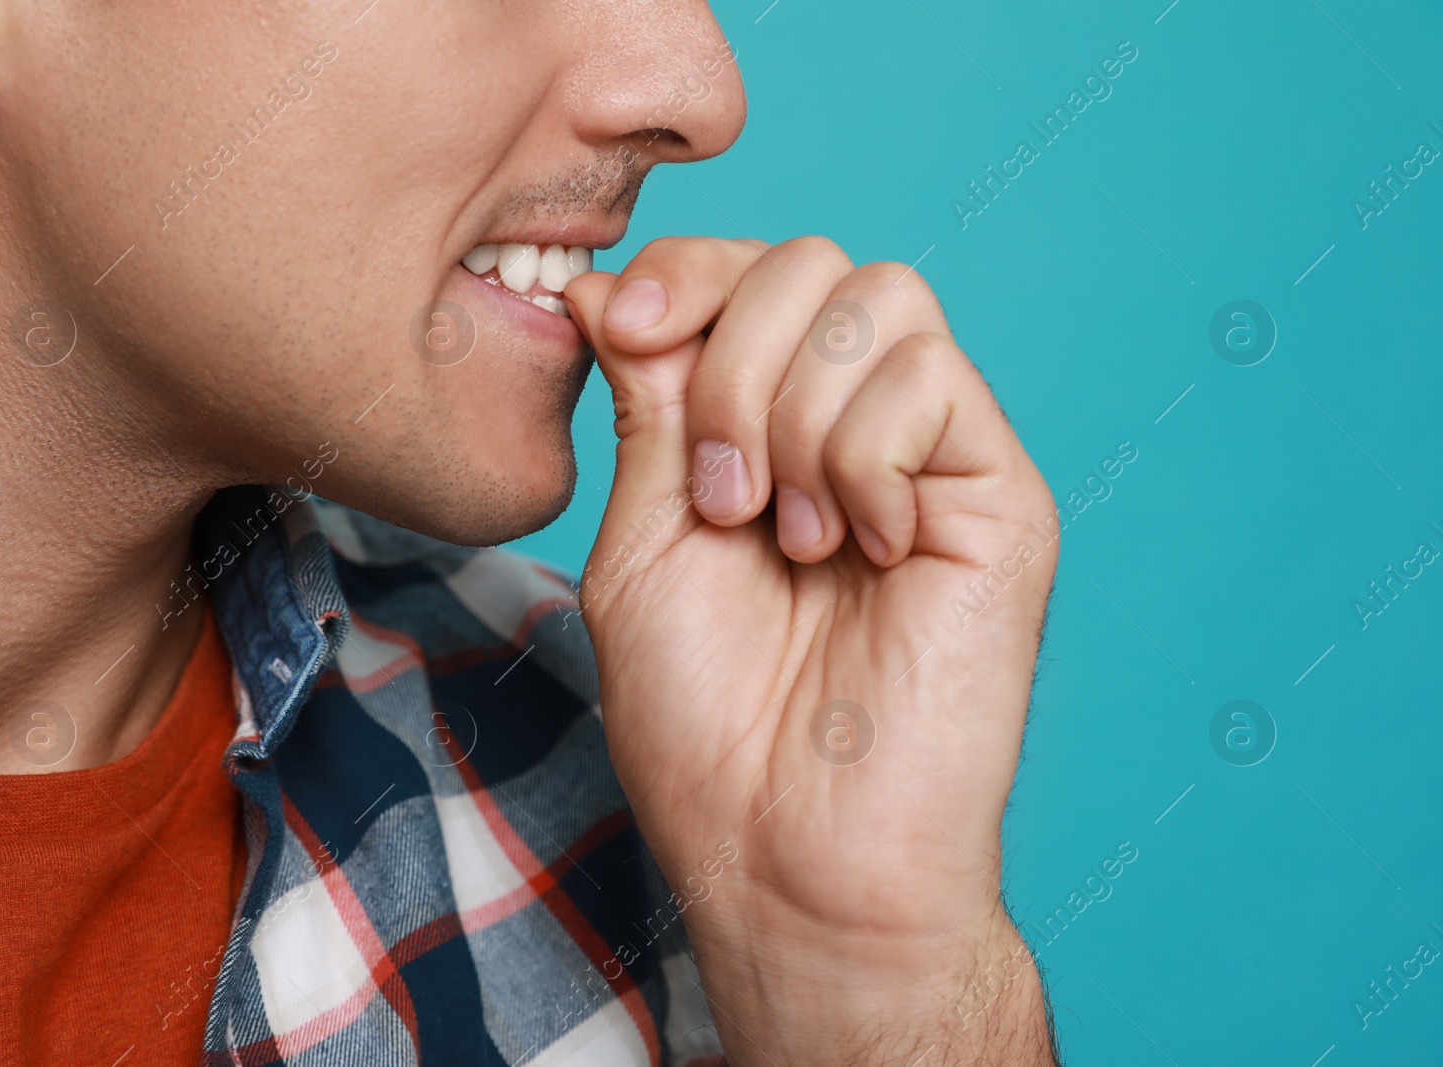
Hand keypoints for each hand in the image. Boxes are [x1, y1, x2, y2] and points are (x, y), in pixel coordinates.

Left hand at [564, 237, 1059, 1065]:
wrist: (787, 849)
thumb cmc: (707, 722)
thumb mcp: (644, 541)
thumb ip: (650, 406)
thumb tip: (618, 285)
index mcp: (768, 431)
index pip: (748, 272)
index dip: (687, 273)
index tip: (627, 329)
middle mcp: (855, 427)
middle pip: (814, 262)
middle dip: (732, 359)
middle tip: (720, 500)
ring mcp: (932, 456)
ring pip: (881, 298)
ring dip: (793, 415)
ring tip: (790, 540)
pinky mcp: (998, 495)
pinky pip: (934, 379)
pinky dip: (865, 455)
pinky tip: (862, 552)